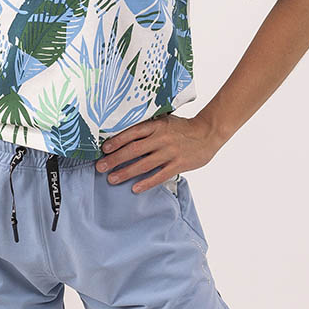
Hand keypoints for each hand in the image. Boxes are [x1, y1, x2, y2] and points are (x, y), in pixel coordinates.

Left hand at [95, 113, 218, 192]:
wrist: (207, 133)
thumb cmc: (182, 127)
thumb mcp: (165, 120)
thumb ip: (148, 126)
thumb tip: (126, 132)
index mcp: (156, 125)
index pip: (132, 133)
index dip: (117, 141)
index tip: (104, 149)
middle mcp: (161, 138)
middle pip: (133, 150)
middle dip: (115, 159)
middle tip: (101, 167)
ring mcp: (170, 152)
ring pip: (143, 164)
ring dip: (126, 172)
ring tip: (112, 179)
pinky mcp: (178, 165)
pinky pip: (159, 175)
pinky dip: (146, 182)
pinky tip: (135, 188)